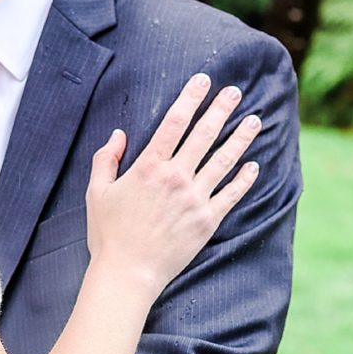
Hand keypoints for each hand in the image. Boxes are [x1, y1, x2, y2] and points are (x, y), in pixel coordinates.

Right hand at [86, 73, 260, 298]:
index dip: (190, 98)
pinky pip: (231, 194)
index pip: (174, 122)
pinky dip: (244, 179)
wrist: (128, 273)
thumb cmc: (108, 234)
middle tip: (235, 92)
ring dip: (241, 138)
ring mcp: (195, 198)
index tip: (203, 81)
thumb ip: (106, 159)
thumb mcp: (97, 192)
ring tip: (255, 121)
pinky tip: (254, 166)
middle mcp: (175, 177)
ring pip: (224, 160)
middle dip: (221, 109)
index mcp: (148, 166)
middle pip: (204, 134)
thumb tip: (118, 134)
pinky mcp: (207, 220)